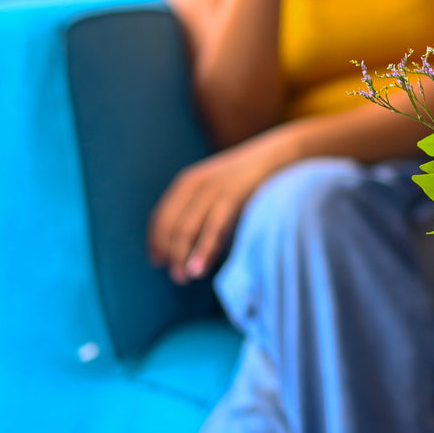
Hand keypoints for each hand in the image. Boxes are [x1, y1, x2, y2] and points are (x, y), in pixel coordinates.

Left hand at [148, 131, 291, 283]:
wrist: (278, 156)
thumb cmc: (250, 179)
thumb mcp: (220, 189)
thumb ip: (204, 210)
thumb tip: (194, 243)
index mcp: (187, 182)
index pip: (161, 217)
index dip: (156, 241)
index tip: (157, 261)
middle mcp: (194, 185)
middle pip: (171, 226)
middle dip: (170, 253)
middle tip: (176, 277)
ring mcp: (212, 190)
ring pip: (186, 230)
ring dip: (181, 257)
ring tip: (183, 278)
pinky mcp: (231, 197)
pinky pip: (211, 229)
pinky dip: (202, 251)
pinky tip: (197, 269)